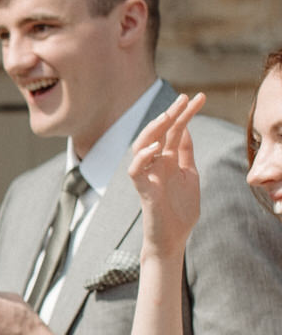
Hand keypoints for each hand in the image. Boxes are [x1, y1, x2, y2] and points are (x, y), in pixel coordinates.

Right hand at [128, 91, 206, 263]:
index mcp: (168, 159)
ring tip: (167, 115)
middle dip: (171, 114)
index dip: (185, 113)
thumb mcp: (189, 174)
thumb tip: (185, 129)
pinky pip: (136, 171)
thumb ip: (185, 153)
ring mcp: (148, 176)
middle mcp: (155, 164)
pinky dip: (142, 159)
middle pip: (158, 133)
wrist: (173, 237)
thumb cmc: (180, 209)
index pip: (175, 130)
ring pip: (141, 146)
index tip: (199, 97)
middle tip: (184, 98)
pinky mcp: (144, 191)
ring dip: (154, 130)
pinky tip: (155, 148)